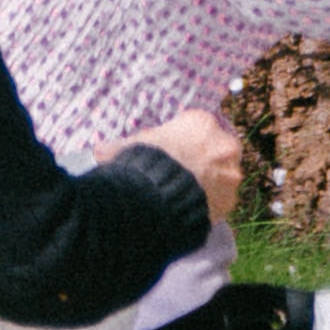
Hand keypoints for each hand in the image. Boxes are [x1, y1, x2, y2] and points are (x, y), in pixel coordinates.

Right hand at [133, 105, 249, 228]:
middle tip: (181, 170)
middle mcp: (224, 144)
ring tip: (182, 192)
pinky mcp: (230, 199)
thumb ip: (121, 147)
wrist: (158, 199)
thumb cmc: (144, 164)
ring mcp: (230, 174)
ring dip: (208, 180)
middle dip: (203, 157)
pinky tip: (187, 206)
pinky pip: (220, 199)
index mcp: (201, 122)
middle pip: (216, 147)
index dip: (182, 136)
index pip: (197, 124)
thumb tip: (99, 151)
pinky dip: (208, 202)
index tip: (171, 148)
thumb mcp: (129, 147)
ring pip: (222, 174)